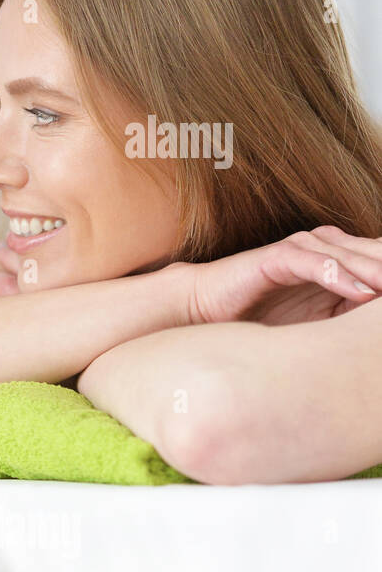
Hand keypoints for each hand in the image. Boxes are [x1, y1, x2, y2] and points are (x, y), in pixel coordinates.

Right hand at [186, 226, 381, 325]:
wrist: (206, 309)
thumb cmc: (263, 318)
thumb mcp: (321, 322)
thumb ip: (354, 316)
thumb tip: (377, 324)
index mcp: (341, 258)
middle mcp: (326, 247)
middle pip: (377, 254)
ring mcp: (302, 249)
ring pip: (352, 256)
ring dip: (378, 273)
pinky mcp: (276, 258)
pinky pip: (313, 263)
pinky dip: (339, 276)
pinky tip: (360, 292)